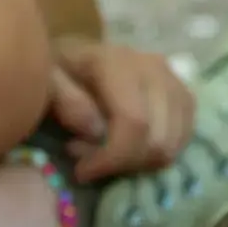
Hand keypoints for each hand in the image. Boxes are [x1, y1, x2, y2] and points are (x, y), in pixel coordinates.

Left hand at [49, 37, 196, 180]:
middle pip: (158, 139)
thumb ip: (65, 100)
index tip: (81, 171)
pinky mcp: (183, 95)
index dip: (112, 158)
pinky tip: (128, 149)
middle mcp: (154, 69)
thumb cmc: (57, 70)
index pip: (135, 122)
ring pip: (173, 144)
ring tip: (106, 154)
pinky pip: (183, 139)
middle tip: (88, 162)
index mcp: (118, 63)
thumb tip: (96, 129)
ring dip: (139, 162)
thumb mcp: (44, 80)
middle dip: (123, 164)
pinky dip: (156, 155)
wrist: (74, 54)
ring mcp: (173, 81)